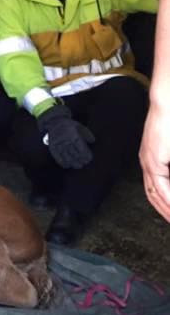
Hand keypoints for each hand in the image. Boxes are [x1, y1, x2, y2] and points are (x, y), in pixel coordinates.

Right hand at [37, 105, 93, 168]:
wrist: (54, 121)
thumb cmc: (69, 125)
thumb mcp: (79, 126)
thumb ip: (87, 134)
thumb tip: (93, 141)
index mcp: (73, 135)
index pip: (81, 148)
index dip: (86, 155)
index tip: (89, 158)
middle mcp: (65, 140)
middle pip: (75, 154)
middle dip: (81, 160)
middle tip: (84, 163)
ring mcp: (58, 145)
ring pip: (67, 157)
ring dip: (73, 163)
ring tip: (78, 166)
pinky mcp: (52, 147)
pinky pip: (57, 157)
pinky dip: (62, 163)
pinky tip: (67, 166)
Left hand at [139, 101, 169, 220]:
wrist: (168, 103)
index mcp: (152, 160)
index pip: (155, 188)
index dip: (164, 204)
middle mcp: (147, 162)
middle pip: (153, 195)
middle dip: (165, 212)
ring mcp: (149, 161)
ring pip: (155, 194)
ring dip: (166, 209)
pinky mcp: (154, 159)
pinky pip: (160, 186)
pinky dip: (168, 199)